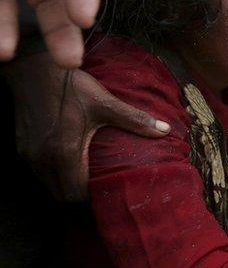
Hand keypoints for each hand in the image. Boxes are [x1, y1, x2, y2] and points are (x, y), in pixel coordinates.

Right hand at [5, 52, 169, 200]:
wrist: (34, 69)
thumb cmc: (72, 86)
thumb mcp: (106, 103)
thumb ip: (136, 119)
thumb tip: (166, 130)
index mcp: (64, 152)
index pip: (75, 194)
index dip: (91, 198)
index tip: (107, 191)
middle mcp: (42, 158)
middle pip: (60, 195)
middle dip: (79, 197)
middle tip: (99, 189)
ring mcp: (28, 153)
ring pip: (46, 185)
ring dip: (65, 186)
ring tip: (86, 179)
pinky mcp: (22, 146)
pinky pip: (37, 172)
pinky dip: (53, 174)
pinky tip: (69, 163)